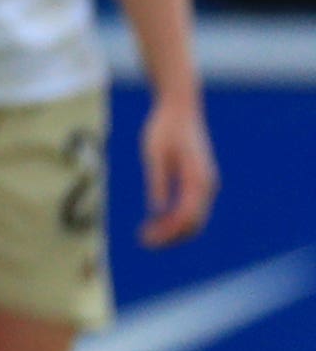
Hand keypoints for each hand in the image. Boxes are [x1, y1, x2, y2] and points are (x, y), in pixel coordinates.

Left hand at [138, 95, 218, 245]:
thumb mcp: (154, 153)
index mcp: (198, 178)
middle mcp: (207, 184)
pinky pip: (191, 207)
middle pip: (194, 223)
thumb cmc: (164, 127)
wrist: (180, 108)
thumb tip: (155, 210)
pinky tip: (157, 221)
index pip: (186, 217)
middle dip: (171, 237)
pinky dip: (176, 218)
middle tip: (144, 242)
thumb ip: (157, 181)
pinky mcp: (199, 180)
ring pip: (194, 218)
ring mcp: (206, 183)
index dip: (167, 232)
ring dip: (174, 230)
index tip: (145, 239)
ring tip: (147, 235)